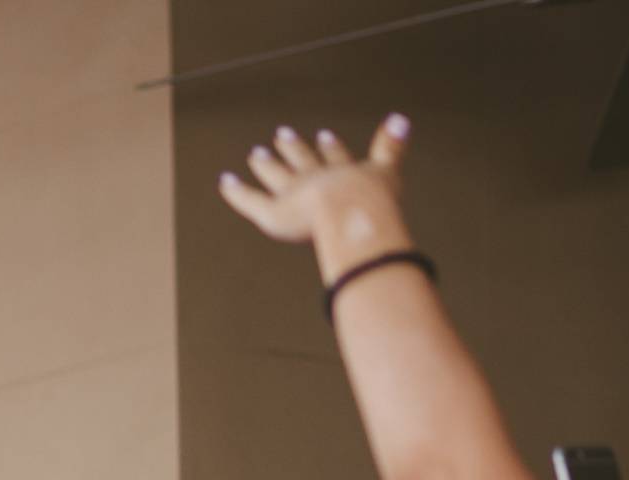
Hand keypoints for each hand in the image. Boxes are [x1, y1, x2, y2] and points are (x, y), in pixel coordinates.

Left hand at [219, 116, 411, 257]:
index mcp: (343, 173)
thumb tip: (403, 118)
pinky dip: (236, 191)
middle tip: (282, 135)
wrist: (350, 209)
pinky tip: (224, 182)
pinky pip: (248, 199)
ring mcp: (292, 194)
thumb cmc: (371, 201)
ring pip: (275, 175)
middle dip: (293, 149)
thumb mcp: (388, 172)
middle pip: (301, 161)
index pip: (335, 158)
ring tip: (256, 153)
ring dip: (266, 164)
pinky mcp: (272, 212)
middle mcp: (315, 179)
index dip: (330, 149)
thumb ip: (393, 147)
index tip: (324, 135)